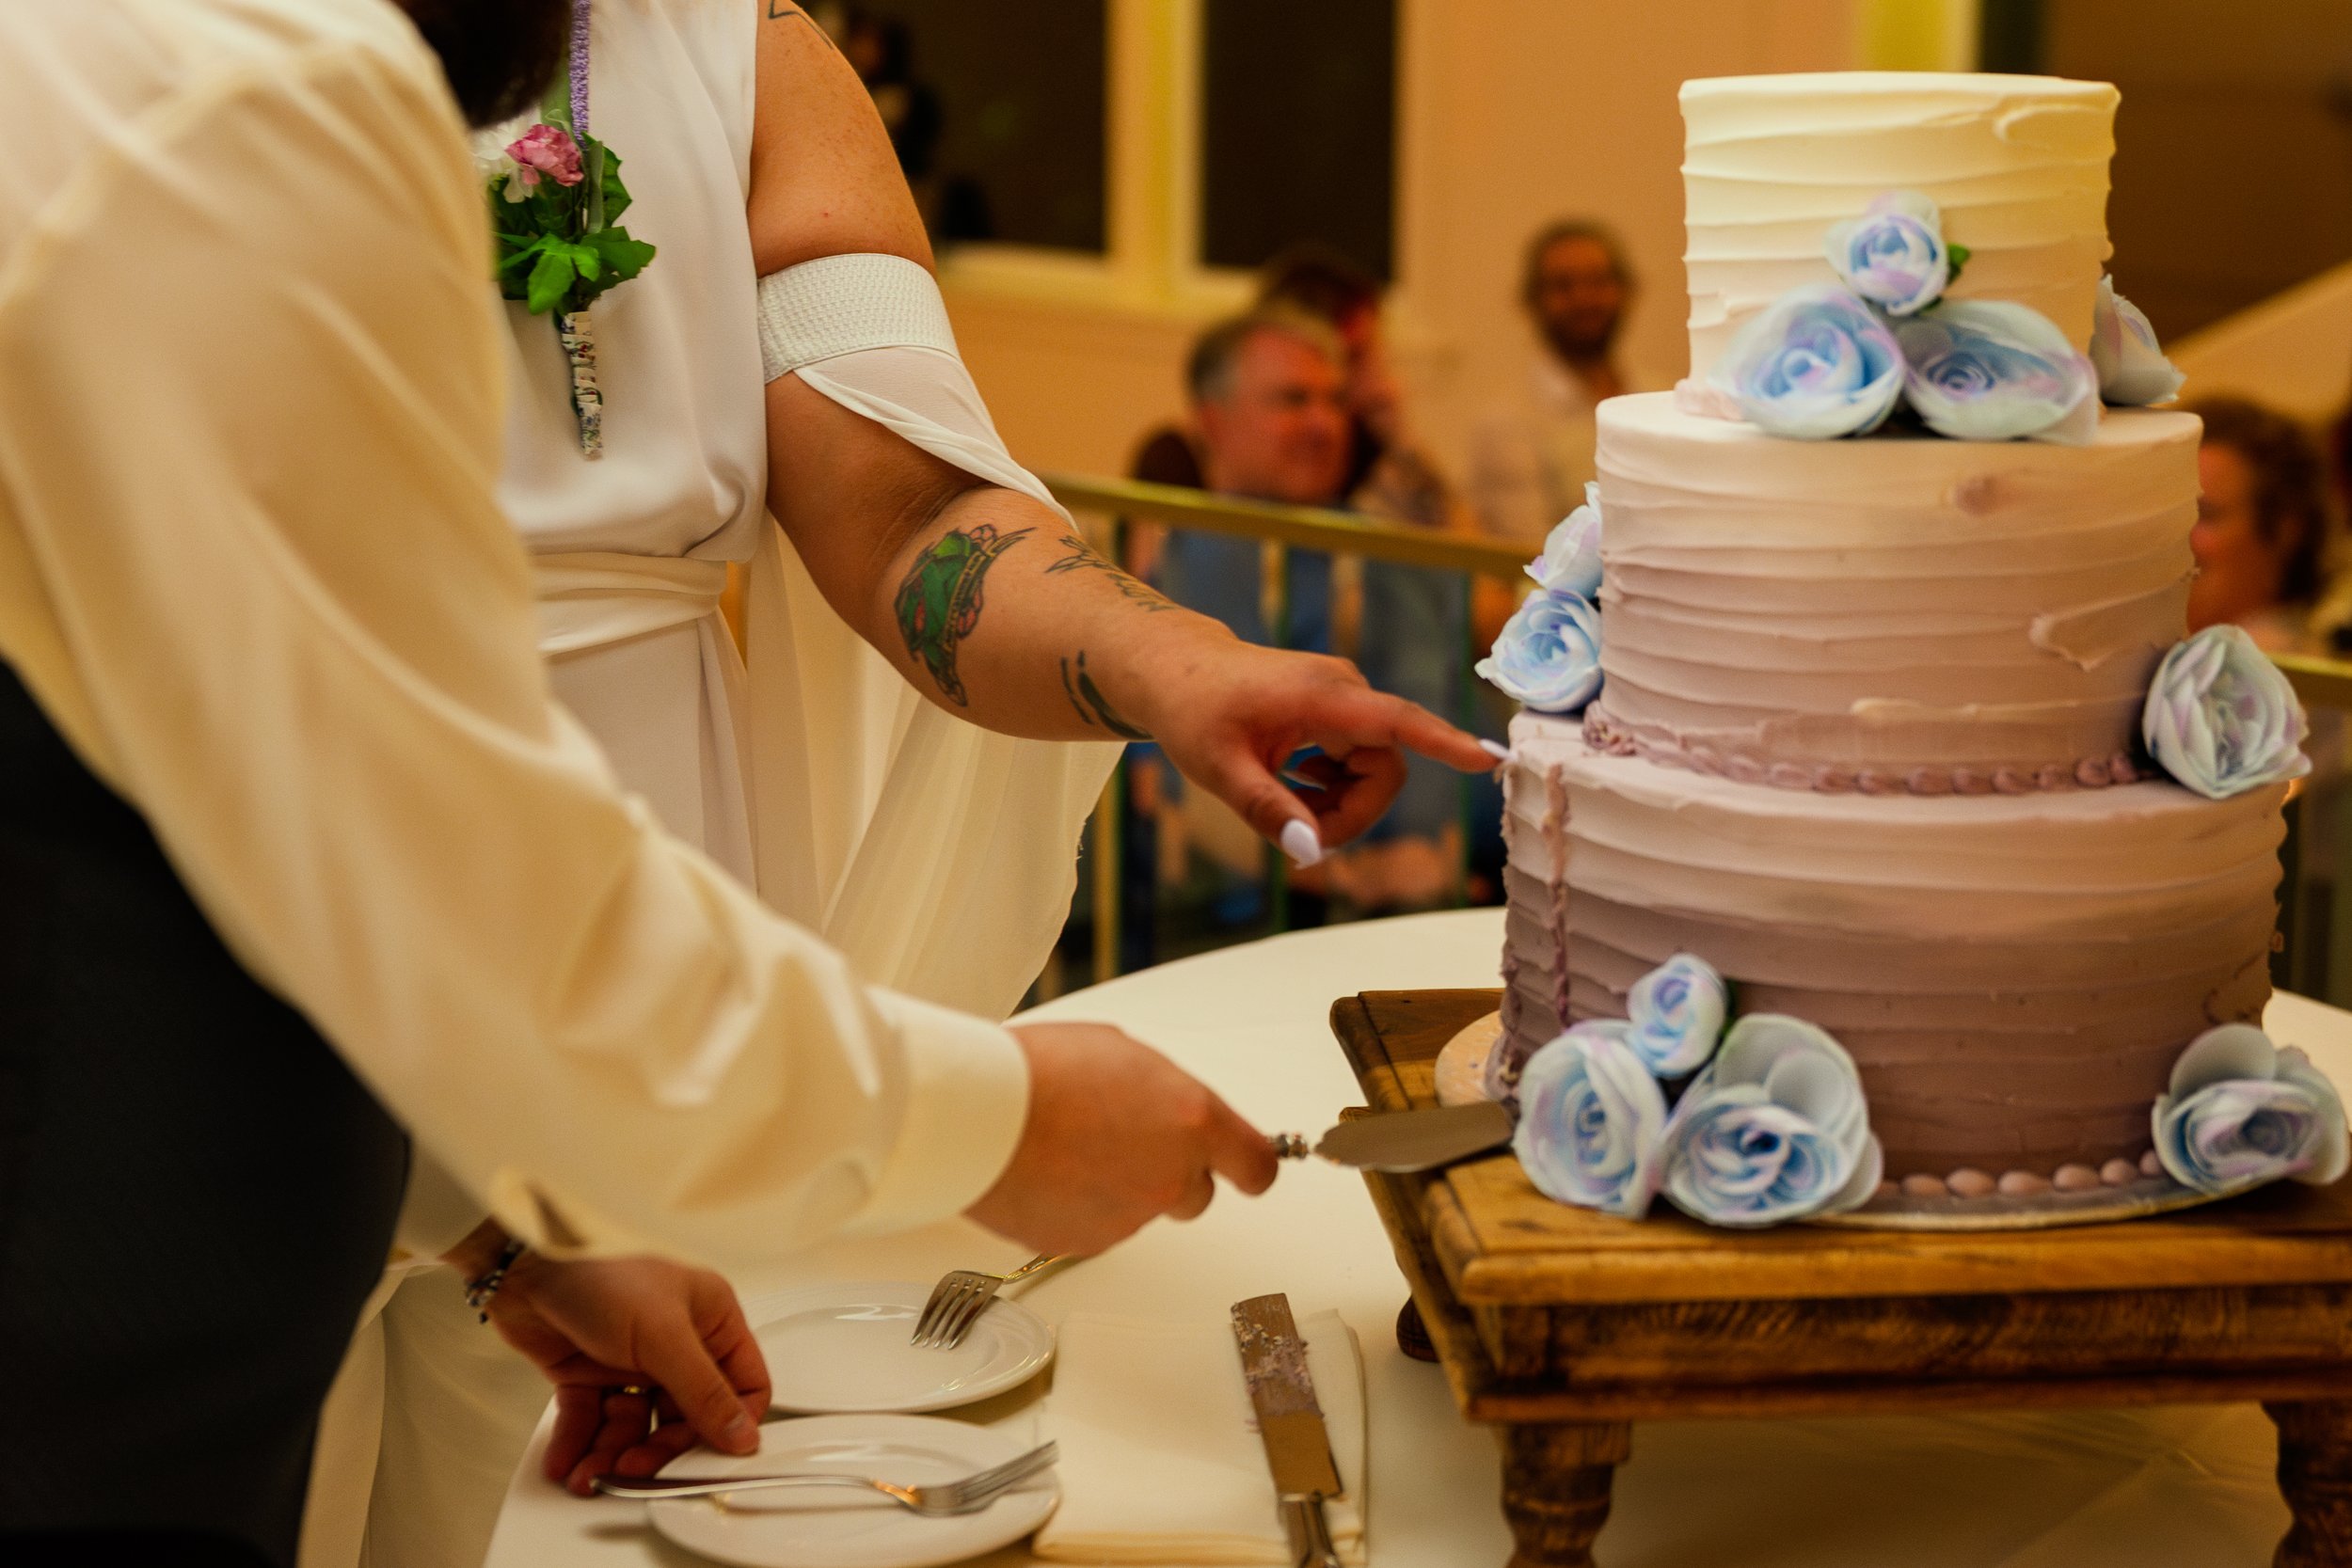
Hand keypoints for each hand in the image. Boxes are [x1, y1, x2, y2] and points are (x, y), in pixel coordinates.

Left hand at [448, 1232, 771, 1495]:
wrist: (524, 1255)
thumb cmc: (603, 1268)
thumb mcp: (665, 1334)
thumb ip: (704, 1392)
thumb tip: (742, 1433)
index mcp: (710, 1319)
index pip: (740, 1385)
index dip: (729, 1426)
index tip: (709, 1460)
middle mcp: (675, 1341)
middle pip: (683, 1416)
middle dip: (657, 1449)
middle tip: (635, 1469)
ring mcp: (629, 1358)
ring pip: (633, 1424)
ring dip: (611, 1454)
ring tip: (591, 1473)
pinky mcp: (586, 1370)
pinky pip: (591, 1419)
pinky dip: (578, 1442)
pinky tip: (569, 1460)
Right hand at [965, 1023, 1279, 1254]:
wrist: (977, 1115)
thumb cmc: (1040, 1072)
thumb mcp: (1122, 1052)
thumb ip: (1162, 1093)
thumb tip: (1163, 1109)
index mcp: (1191, 1121)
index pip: (1256, 1164)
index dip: (1252, 1168)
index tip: (1248, 1169)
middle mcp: (1169, 1178)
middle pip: (1196, 1196)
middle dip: (1170, 1175)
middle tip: (1125, 1142)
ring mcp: (1127, 1218)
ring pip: (1139, 1210)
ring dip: (1116, 1186)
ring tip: (1068, 1145)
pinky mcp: (1083, 1243)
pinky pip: (1094, 1227)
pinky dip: (1078, 1206)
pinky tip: (1048, 1171)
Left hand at [1133, 633, 1491, 860]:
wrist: (1173, 670)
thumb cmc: (1193, 713)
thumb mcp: (1220, 771)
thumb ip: (1268, 811)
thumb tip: (1310, 853)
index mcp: (1323, 697)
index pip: (1398, 723)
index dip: (1445, 744)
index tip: (1488, 759)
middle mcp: (1344, 693)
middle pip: (1385, 771)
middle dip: (1351, 815)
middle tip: (1297, 838)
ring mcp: (1342, 702)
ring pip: (1370, 773)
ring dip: (1335, 806)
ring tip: (1279, 805)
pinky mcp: (1336, 714)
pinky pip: (1355, 765)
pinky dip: (1327, 790)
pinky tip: (1288, 786)